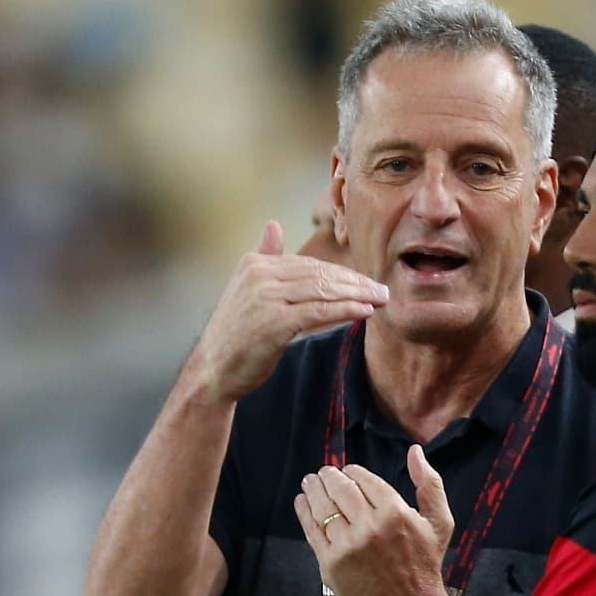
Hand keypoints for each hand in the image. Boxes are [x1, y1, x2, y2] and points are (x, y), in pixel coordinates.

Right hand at [191, 221, 388, 402]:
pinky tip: (364, 312)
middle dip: (355, 283)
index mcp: (254, 264)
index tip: (367, 282)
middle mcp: (259, 275)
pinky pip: (318, 311)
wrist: (213, 369)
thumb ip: (265, 257)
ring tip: (380, 300)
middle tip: (382, 290)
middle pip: (319, 274)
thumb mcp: (247, 289)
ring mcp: (265, 298)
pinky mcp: (273, 322)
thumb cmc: (236, 334)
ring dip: (356, 295)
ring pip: (322, 290)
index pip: (309, 265)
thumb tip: (274, 226)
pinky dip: (344, 310)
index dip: (342, 274)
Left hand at [294, 445, 457, 595]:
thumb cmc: (425, 564)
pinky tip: (302, 502)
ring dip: (313, 490)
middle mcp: (369, 527)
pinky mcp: (330, 564)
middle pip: (340, 490)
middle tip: (324, 473)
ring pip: (323, 508)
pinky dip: (304, 512)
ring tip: (310, 483)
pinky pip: (312, 531)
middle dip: (329, 477)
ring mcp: (347, 546)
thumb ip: (430, 484)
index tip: (348, 471)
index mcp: (395, 513)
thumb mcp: (439, 522)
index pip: (364, 480)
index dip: (352, 471)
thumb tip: (414, 452)